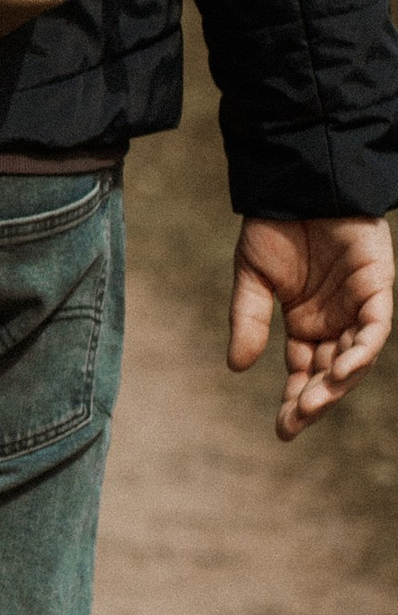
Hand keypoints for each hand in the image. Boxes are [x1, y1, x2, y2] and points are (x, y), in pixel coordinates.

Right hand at [227, 213, 393, 438]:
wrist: (299, 183)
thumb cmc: (275, 225)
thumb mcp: (253, 278)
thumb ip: (248, 319)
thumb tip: (238, 367)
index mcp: (306, 323)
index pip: (305, 372)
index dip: (297, 402)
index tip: (283, 430)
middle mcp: (334, 322)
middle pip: (330, 372)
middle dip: (315, 400)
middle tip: (296, 422)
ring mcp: (358, 307)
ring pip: (354, 357)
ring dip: (338, 383)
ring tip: (316, 403)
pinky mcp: (376, 288)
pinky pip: (375, 328)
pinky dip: (362, 350)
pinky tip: (343, 369)